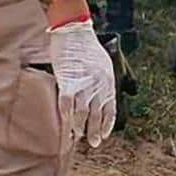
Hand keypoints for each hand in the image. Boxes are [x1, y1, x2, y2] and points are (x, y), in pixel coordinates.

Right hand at [48, 20, 116, 148]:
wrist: (74, 31)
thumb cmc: (86, 46)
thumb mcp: (103, 64)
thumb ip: (102, 80)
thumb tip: (98, 94)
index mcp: (108, 83)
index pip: (110, 110)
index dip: (106, 124)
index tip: (103, 135)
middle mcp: (99, 87)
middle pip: (97, 115)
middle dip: (95, 131)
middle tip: (93, 143)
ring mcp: (83, 85)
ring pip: (82, 114)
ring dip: (80, 127)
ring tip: (77, 136)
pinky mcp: (67, 82)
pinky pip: (66, 105)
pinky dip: (66, 117)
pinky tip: (65, 124)